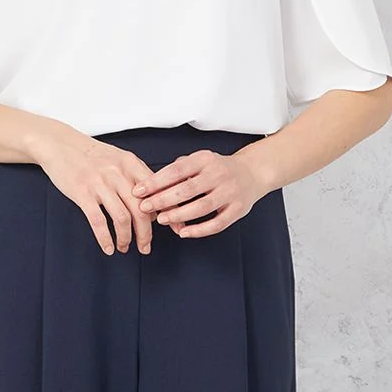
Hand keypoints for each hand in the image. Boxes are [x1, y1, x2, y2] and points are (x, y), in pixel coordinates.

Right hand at [34, 125, 160, 255]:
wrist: (61, 145)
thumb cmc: (92, 155)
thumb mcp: (119, 158)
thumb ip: (137, 176)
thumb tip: (155, 201)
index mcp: (130, 163)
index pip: (156, 191)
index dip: (165, 212)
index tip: (170, 228)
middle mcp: (117, 173)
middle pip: (141, 209)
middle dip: (146, 234)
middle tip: (145, 247)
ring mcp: (99, 183)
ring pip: (122, 218)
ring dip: (126, 238)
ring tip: (124, 247)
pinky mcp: (82, 193)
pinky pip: (98, 221)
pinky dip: (105, 239)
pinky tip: (108, 247)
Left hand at [130, 148, 264, 238]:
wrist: (252, 172)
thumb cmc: (218, 168)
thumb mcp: (200, 160)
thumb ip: (179, 169)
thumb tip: (152, 182)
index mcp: (205, 159)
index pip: (176, 170)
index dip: (156, 182)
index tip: (139, 191)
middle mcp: (219, 174)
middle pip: (187, 189)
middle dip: (162, 200)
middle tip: (144, 207)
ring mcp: (230, 192)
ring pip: (201, 207)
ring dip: (179, 215)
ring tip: (162, 219)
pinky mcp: (238, 209)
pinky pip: (217, 223)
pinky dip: (199, 230)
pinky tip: (184, 232)